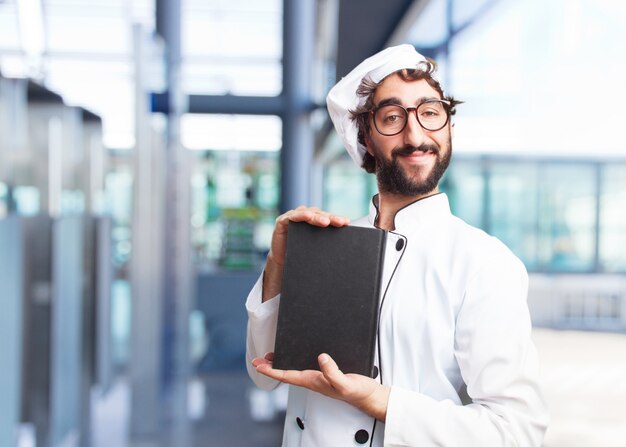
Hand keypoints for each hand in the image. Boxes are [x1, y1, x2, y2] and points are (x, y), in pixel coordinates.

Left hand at [252, 352, 388, 421]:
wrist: (368, 395)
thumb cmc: (357, 392)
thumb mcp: (345, 382)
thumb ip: (333, 372)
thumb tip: (321, 358)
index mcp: (314, 381)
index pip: (287, 375)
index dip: (271, 370)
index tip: (259, 365)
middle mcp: (313, 379)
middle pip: (286, 373)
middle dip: (271, 366)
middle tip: (258, 359)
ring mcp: (318, 376)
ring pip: (294, 370)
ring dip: (281, 364)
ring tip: (270, 357)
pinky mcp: (325, 372)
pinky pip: (305, 366)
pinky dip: (295, 360)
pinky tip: (295, 356)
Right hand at [262, 207, 348, 300]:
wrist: (284, 264)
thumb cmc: (302, 256)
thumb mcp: (318, 249)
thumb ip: (329, 244)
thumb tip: (348, 249)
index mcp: (316, 222)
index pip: (328, 218)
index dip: (337, 219)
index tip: (346, 222)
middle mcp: (306, 217)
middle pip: (320, 215)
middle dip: (330, 218)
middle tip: (339, 222)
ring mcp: (294, 218)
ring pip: (308, 214)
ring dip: (317, 217)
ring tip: (325, 222)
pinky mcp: (282, 221)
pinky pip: (292, 217)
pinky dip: (300, 215)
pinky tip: (308, 216)